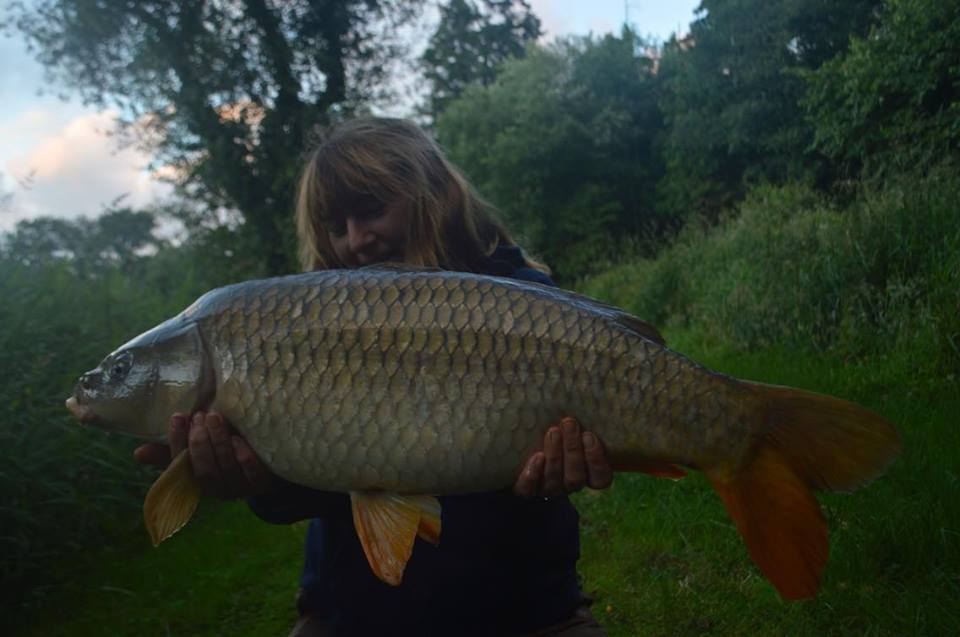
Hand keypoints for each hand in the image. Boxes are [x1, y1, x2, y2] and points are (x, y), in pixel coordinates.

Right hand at [133, 411, 278, 498]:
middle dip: (200, 443)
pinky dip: (244, 458)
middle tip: (201, 416)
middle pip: (204, 471)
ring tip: (216, 418)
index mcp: (198, 479)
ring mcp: (241, 487)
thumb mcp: (201, 447)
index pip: (180, 466)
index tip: (178, 416)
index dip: (177, 442)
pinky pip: (253, 475)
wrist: (271, 461)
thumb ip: (173, 449)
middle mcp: (218, 488)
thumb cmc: (228, 451)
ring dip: (219, 444)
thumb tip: (138, 452)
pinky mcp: (264, 483)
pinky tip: (239, 440)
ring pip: (226, 470)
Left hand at [513, 416, 612, 497]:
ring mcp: (546, 488)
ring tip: (552, 431)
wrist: (516, 443)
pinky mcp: (525, 489)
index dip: (597, 460)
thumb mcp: (568, 420)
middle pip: (576, 478)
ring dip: (555, 456)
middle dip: (573, 450)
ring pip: (556, 483)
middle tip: (568, 423)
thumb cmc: (552, 423)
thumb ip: (580, 410)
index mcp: (586, 472)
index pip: (601, 478)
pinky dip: (532, 476)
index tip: (590, 435)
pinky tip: (535, 457)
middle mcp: (568, 483)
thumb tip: (590, 375)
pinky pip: (528, 490)